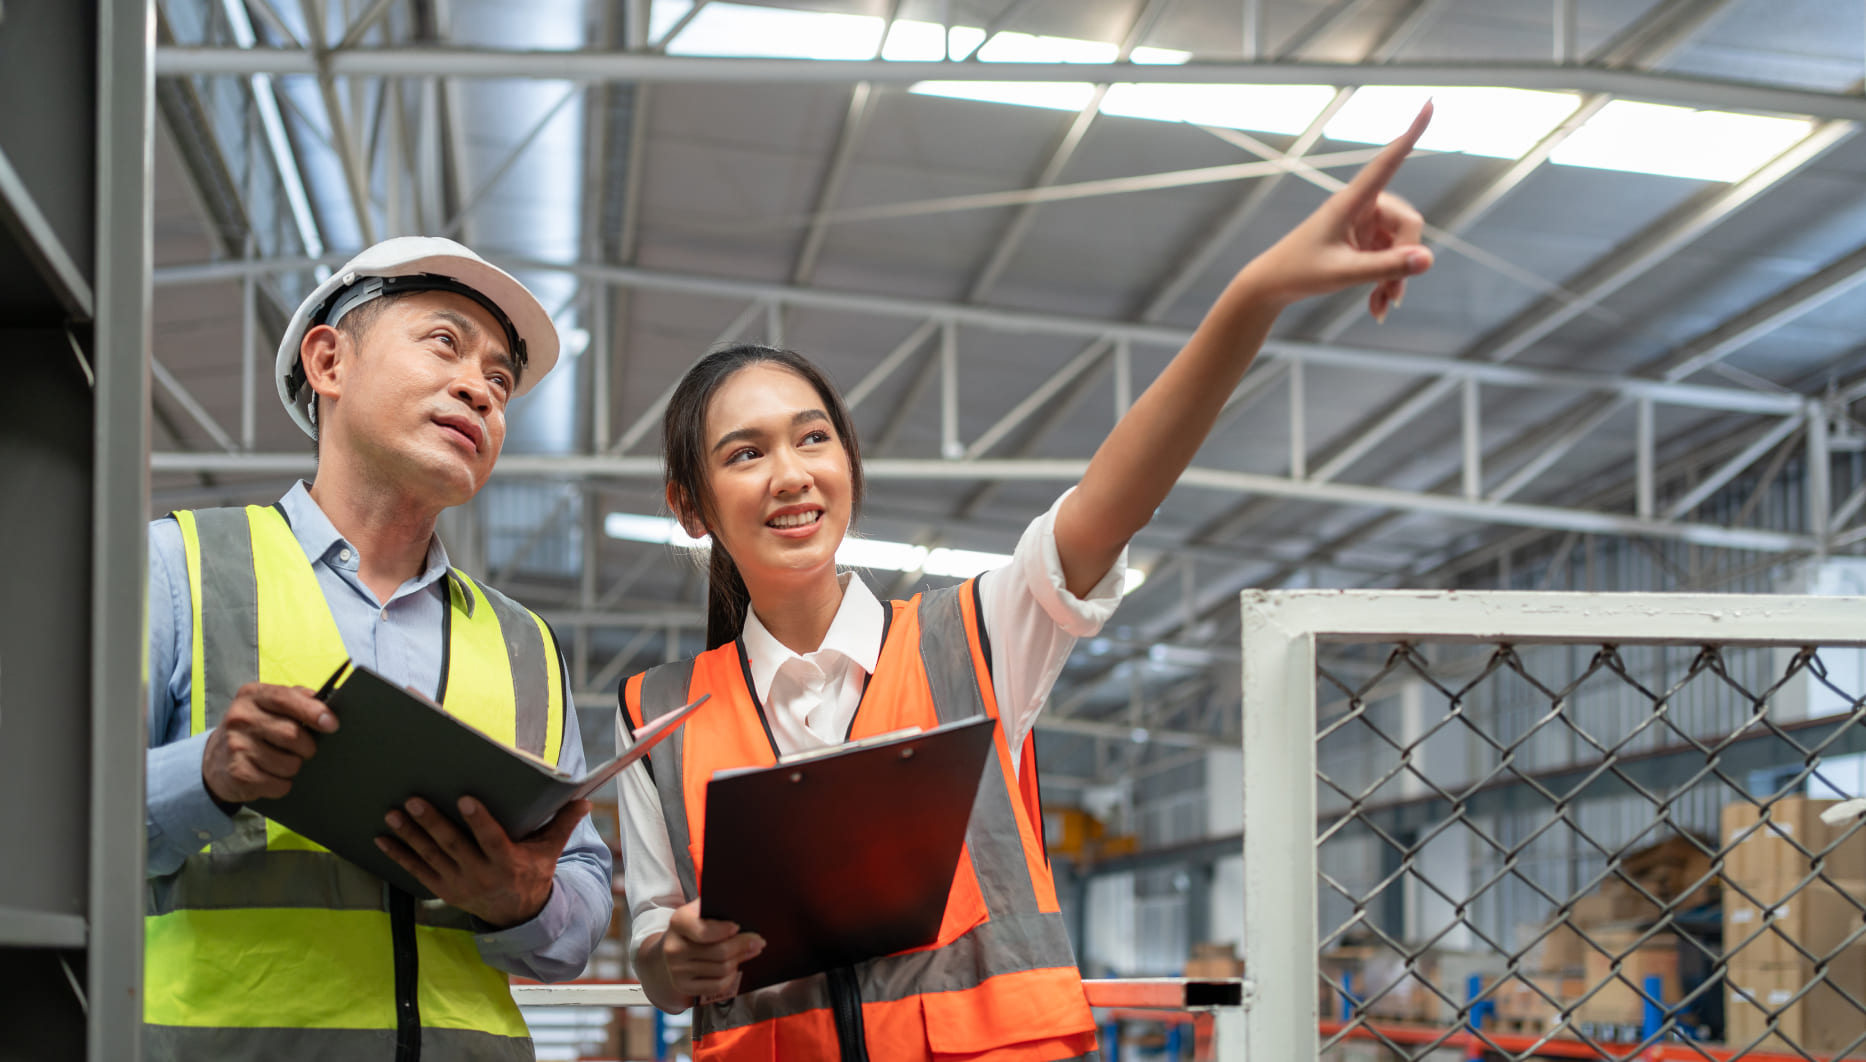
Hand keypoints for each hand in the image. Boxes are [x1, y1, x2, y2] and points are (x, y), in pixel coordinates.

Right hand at [201, 682, 338, 804]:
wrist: (215, 760)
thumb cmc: (254, 729)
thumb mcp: (268, 705)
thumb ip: (295, 698)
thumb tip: (322, 702)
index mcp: (252, 695)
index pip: (286, 698)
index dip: (312, 711)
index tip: (331, 724)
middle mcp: (240, 718)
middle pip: (292, 734)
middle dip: (307, 746)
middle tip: (305, 749)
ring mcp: (236, 746)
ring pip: (289, 763)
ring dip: (294, 766)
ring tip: (283, 762)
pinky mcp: (238, 773)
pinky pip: (278, 784)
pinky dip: (283, 784)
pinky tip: (272, 776)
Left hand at [376, 796, 589, 927]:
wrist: (517, 916)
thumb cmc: (533, 873)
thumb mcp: (549, 852)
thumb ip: (562, 824)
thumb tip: (584, 799)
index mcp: (508, 863)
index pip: (491, 840)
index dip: (479, 820)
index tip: (466, 799)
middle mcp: (480, 875)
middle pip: (453, 846)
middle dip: (432, 823)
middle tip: (414, 799)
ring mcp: (458, 884)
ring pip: (431, 857)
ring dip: (410, 835)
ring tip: (393, 814)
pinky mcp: (443, 890)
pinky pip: (417, 872)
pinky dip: (399, 856)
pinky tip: (382, 839)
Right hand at [659, 898, 765, 1005]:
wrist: (672, 948)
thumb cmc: (693, 926)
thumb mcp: (698, 910)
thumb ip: (715, 907)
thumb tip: (742, 908)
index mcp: (678, 923)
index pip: (703, 931)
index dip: (723, 930)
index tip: (737, 927)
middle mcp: (674, 948)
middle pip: (719, 952)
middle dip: (744, 945)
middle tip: (758, 941)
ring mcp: (677, 970)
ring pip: (722, 969)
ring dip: (740, 959)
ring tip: (748, 951)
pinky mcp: (684, 986)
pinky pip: (717, 985)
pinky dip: (730, 977)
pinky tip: (734, 967)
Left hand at [1239, 101, 1434, 317]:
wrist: (1271, 286)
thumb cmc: (1299, 272)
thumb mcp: (1344, 274)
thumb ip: (1386, 268)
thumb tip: (1428, 260)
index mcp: (1351, 201)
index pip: (1389, 161)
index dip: (1412, 132)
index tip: (1431, 102)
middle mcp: (1362, 206)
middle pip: (1409, 223)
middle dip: (1407, 259)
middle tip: (1394, 294)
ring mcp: (1364, 224)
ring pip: (1403, 246)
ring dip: (1396, 277)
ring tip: (1383, 306)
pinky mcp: (1363, 242)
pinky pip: (1391, 259)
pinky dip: (1387, 282)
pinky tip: (1377, 308)